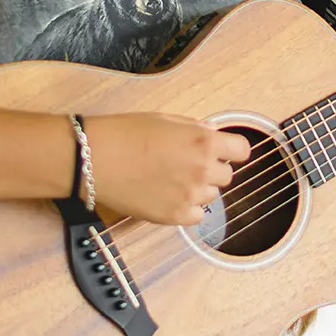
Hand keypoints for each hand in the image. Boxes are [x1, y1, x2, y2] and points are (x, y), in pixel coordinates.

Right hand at [78, 113, 251, 226]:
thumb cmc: (124, 133)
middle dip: (211, 169)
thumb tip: (211, 133)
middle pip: (226, 175)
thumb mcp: (164, 119)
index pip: (242, 150)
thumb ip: (194, 128)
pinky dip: (187, 208)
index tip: (224, 151)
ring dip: (198, 189)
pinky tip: (167, 197)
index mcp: (204, 142)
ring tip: (171, 180)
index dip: (232, 150)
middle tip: (186, 165)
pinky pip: (196, 216)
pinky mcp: (175, 217)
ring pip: (211, 196)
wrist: (93, 159)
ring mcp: (190, 196)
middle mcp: (203, 170)